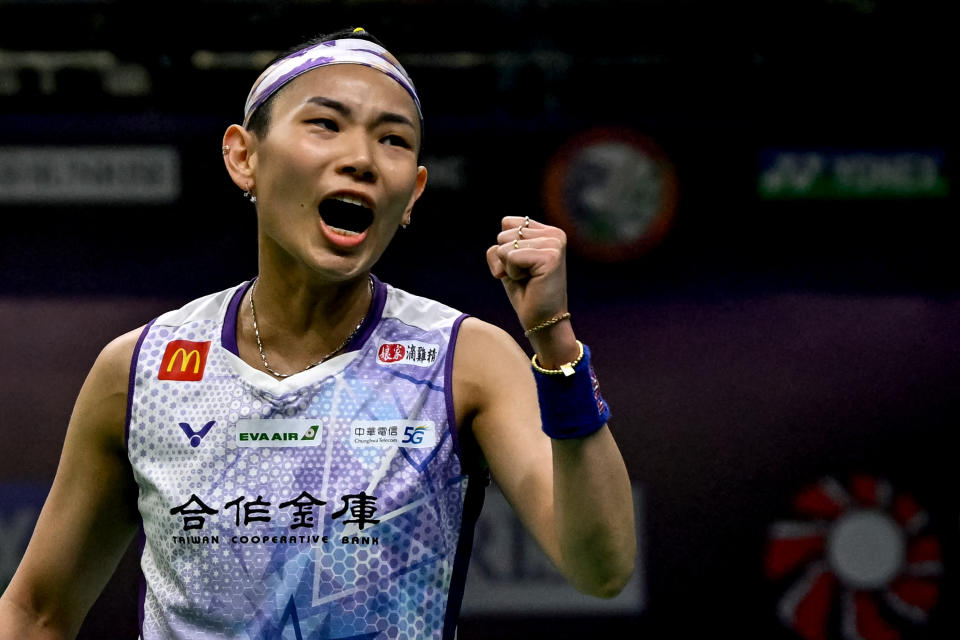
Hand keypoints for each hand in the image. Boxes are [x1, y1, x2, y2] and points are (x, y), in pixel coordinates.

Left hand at [485, 216, 568, 335]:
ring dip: (509, 267)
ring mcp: (554, 244)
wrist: (542, 320)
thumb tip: (498, 244)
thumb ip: (503, 242)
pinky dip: (512, 273)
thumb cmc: (525, 292)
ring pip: (505, 245)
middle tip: (525, 276)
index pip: (507, 223)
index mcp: (547, 231)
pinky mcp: (550, 257)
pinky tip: (530, 282)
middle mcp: (554, 234)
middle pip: (503, 234)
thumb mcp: (508, 262)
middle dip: (504, 259)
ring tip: (528, 279)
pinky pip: (511, 257)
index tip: (521, 266)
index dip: (504, 248)